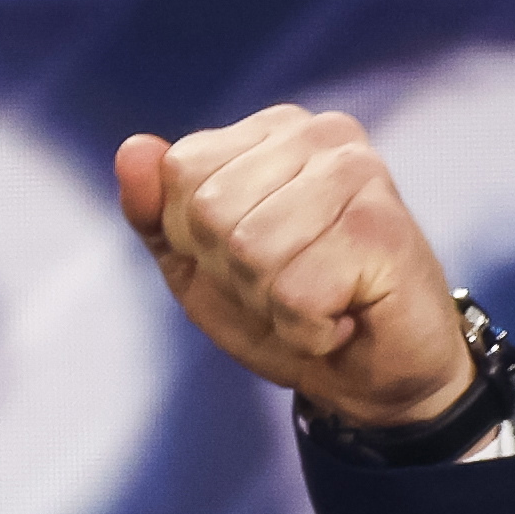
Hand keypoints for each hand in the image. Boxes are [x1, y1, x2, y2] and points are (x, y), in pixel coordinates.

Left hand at [115, 106, 478, 432]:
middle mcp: (319, 134)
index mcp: (272, 131)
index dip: (198, 244)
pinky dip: (307, 328)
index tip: (250, 265)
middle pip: (211, 212)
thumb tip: (132, 151)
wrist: (375, 381)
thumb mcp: (200, 268)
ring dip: (273, 305)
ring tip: (318, 302)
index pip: (181, 173)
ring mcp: (357, 173)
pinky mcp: (382, 226)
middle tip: (289, 290)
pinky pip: (296, 291)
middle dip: (236, 277)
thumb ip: (157, 213)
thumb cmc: (291, 314)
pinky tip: (344, 317)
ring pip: (251, 251)